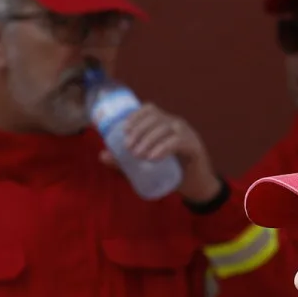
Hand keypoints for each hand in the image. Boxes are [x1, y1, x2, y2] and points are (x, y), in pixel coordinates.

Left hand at [103, 103, 222, 203]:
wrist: (195, 187)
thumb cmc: (169, 172)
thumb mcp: (144, 166)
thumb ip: (125, 161)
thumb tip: (102, 156)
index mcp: (164, 123)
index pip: (149, 110)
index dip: (135, 116)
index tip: (124, 130)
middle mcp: (176, 124)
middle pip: (156, 117)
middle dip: (139, 130)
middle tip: (128, 148)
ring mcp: (187, 133)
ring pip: (166, 127)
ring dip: (149, 139)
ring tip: (138, 155)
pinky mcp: (194, 146)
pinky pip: (178, 141)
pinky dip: (163, 148)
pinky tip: (153, 157)